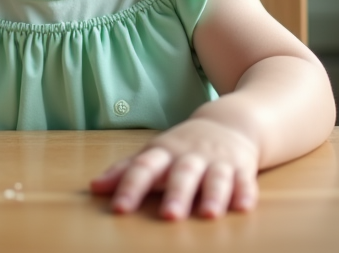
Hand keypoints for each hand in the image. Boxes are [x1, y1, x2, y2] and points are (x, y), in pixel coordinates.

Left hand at [90, 118, 259, 220]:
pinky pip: (245, 181)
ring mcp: (218, 162)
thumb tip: (93, 188)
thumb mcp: (155, 152)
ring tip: (208, 215)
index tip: (119, 207)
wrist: (230, 122)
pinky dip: (245, 193)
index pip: (144, 167)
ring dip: (213, 195)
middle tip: (169, 216)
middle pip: (182, 173)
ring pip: (216, 177)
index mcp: (166, 152)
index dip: (130, 186)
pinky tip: (243, 208)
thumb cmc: (183, 145)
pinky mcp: (242, 169)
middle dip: (176, 194)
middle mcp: (191, 156)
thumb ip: (126, 170)